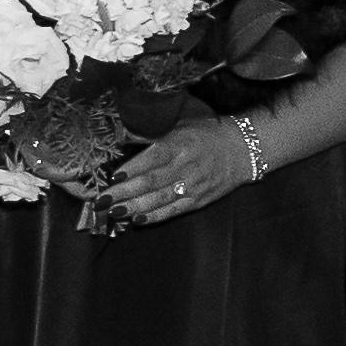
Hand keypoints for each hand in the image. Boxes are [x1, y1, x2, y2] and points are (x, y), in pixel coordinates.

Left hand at [89, 115, 263, 229]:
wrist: (244, 148)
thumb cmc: (204, 134)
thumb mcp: (178, 126)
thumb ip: (149, 135)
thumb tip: (118, 138)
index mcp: (179, 145)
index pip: (152, 160)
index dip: (131, 170)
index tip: (112, 178)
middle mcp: (186, 166)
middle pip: (151, 182)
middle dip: (124, 193)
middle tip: (101, 200)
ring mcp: (194, 185)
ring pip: (160, 199)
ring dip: (134, 207)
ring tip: (113, 212)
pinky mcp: (200, 199)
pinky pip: (174, 210)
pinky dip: (155, 216)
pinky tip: (137, 219)